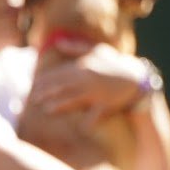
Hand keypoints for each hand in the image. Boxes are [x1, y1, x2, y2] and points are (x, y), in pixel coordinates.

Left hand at [26, 43, 150, 120]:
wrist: (136, 77)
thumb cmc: (114, 64)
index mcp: (84, 66)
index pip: (60, 73)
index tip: (34, 85)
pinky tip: (80, 127)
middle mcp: (88, 78)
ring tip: (46, 110)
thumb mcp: (96, 51)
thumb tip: (57, 42)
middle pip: (63, 86)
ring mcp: (96, 92)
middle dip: (47, 93)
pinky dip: (88, 122)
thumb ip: (75, 48)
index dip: (46, 80)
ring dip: (59, 105)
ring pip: (74, 100)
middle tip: (34, 100)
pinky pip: (94, 115)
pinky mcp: (105, 104)